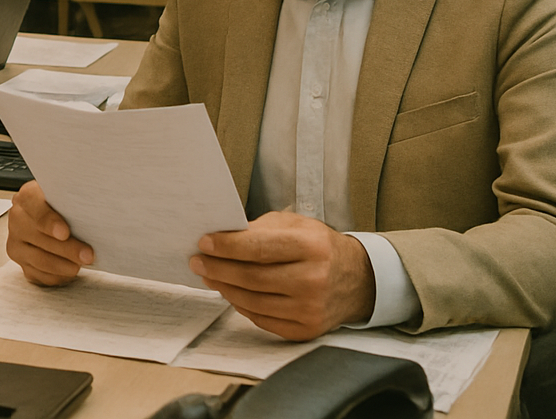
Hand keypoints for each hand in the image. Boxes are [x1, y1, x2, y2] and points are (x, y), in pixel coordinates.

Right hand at [5, 180, 95, 285]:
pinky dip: (57, 275)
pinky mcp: (23, 262)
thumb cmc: (65, 204)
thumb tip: (94, 207)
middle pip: (37, 237)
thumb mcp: (69, 192)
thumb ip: (74, 197)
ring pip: (38, 259)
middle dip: (66, 249)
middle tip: (87, 254)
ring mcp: (17, 242)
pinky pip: (38, 274)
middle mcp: (18, 219)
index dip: (48, 221)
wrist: (57, 215)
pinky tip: (70, 270)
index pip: (33, 205)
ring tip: (81, 264)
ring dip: (63, 265)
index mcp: (27, 197)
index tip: (65, 232)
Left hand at [189, 211, 375, 339]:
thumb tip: (220, 237)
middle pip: (252, 277)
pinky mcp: (307, 329)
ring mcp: (311, 308)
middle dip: (217, 268)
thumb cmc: (319, 247)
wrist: (359, 280)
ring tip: (208, 275)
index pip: (259, 248)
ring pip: (253, 301)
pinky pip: (262, 319)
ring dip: (224, 287)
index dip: (226, 246)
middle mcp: (314, 279)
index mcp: (312, 247)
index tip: (203, 242)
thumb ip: (259, 229)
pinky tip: (230, 292)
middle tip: (196, 260)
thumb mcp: (295, 225)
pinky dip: (241, 305)